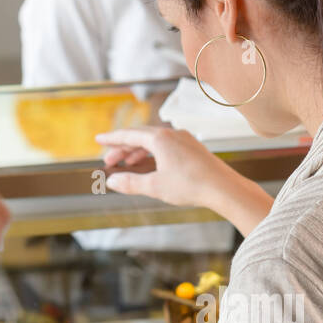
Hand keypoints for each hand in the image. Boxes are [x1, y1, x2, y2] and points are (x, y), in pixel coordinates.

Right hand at [95, 123, 273, 236]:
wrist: (223, 188)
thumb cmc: (191, 186)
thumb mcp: (155, 186)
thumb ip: (131, 183)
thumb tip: (112, 182)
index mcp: (160, 138)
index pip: (129, 135)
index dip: (111, 138)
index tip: (99, 139)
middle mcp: (172, 134)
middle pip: (140, 137)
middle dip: (123, 148)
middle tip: (109, 160)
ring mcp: (184, 139)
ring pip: (154, 142)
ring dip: (138, 152)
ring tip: (126, 164)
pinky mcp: (193, 148)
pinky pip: (166, 146)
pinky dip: (153, 154)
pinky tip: (150, 165)